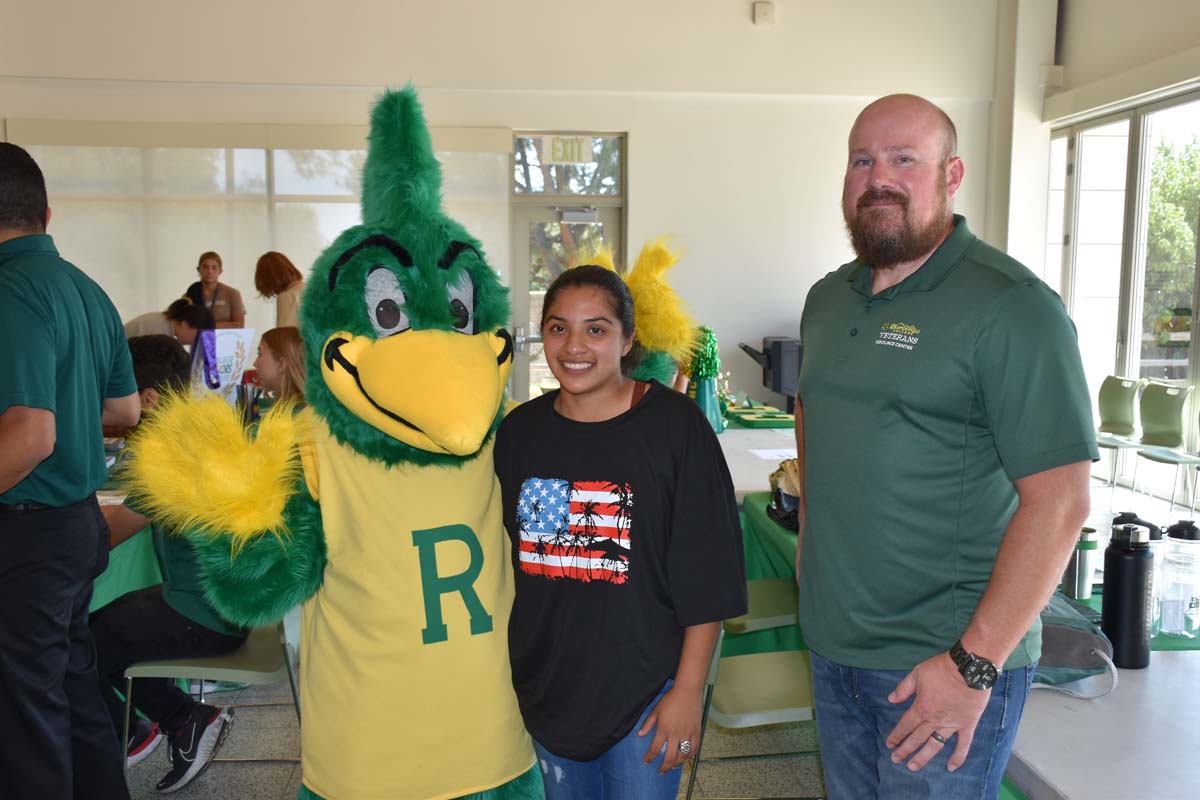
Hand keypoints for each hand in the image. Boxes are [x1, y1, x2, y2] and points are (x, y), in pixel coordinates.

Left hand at [638, 683, 702, 772]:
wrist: (687, 691)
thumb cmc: (670, 699)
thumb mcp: (656, 710)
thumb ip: (648, 724)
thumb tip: (639, 735)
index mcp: (664, 729)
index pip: (655, 748)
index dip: (650, 757)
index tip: (646, 761)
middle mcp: (675, 734)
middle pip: (670, 757)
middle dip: (664, 767)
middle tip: (661, 771)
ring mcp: (687, 734)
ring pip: (682, 755)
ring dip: (677, 763)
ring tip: (673, 766)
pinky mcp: (696, 732)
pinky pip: (694, 748)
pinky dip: (690, 755)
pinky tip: (686, 758)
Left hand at [885, 652, 989, 772]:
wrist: (969, 668)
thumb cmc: (942, 669)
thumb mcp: (917, 674)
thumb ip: (903, 689)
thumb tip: (890, 699)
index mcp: (922, 708)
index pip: (905, 725)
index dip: (896, 736)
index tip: (890, 744)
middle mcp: (935, 720)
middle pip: (917, 738)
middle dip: (905, 750)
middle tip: (896, 760)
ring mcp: (952, 724)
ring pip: (935, 745)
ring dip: (923, 757)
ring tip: (913, 767)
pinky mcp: (967, 724)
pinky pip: (963, 744)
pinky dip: (958, 757)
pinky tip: (951, 768)